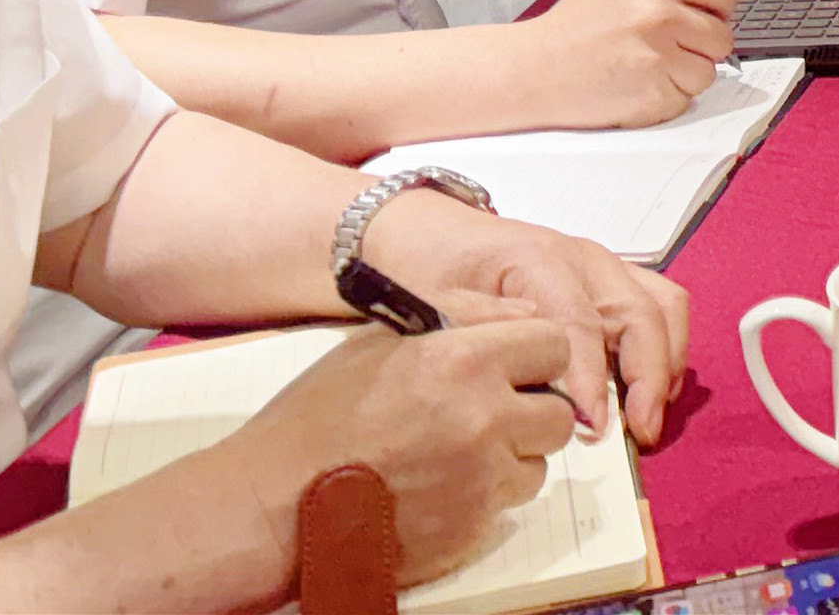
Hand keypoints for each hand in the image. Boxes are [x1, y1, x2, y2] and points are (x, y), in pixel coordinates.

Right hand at [233, 321, 579, 583]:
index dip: (535, 355)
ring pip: (540, 462)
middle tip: (491, 413)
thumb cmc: (323, 415)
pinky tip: (442, 484)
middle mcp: (485, 418)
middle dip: (531, 411)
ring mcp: (482, 478)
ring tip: (457, 451)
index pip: (555, 345)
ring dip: (513, 457)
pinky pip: (508, 504)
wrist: (280, 500)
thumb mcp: (384, 338)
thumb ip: (465, 313)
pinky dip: (487, 495)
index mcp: (464, 360)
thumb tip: (527, 312)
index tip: (515, 366)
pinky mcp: (473, 526)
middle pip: (558, 412)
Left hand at [358, 189, 695, 446]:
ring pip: (664, 306)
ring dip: (665, 364)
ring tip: (648, 418)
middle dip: (646, 377)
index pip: (579, 324)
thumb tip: (523, 403)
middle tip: (637, 432)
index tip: (592, 428)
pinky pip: (662, 307)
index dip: (590, 381)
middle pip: (638, 314)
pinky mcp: (615, 279)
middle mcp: (584, 260)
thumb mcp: (440, 308)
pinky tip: (648, 394)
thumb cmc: (434, 269)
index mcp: (538, 261)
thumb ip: (481, 349)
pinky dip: (666, 351)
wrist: (433, 234)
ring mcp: (605, 267)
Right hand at [518, 0, 744, 133]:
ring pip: (708, 71)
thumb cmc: (572, 27)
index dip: (718, 4)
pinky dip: (667, 97)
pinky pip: (685, 98)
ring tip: (647, 66)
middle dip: (702, 44)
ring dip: (684, 74)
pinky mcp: (655, 94)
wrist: (535, 69)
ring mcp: (660, 56)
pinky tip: (637, 85)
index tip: (706, 14)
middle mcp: (661, 13)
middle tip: (670, 47)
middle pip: (723, 35)